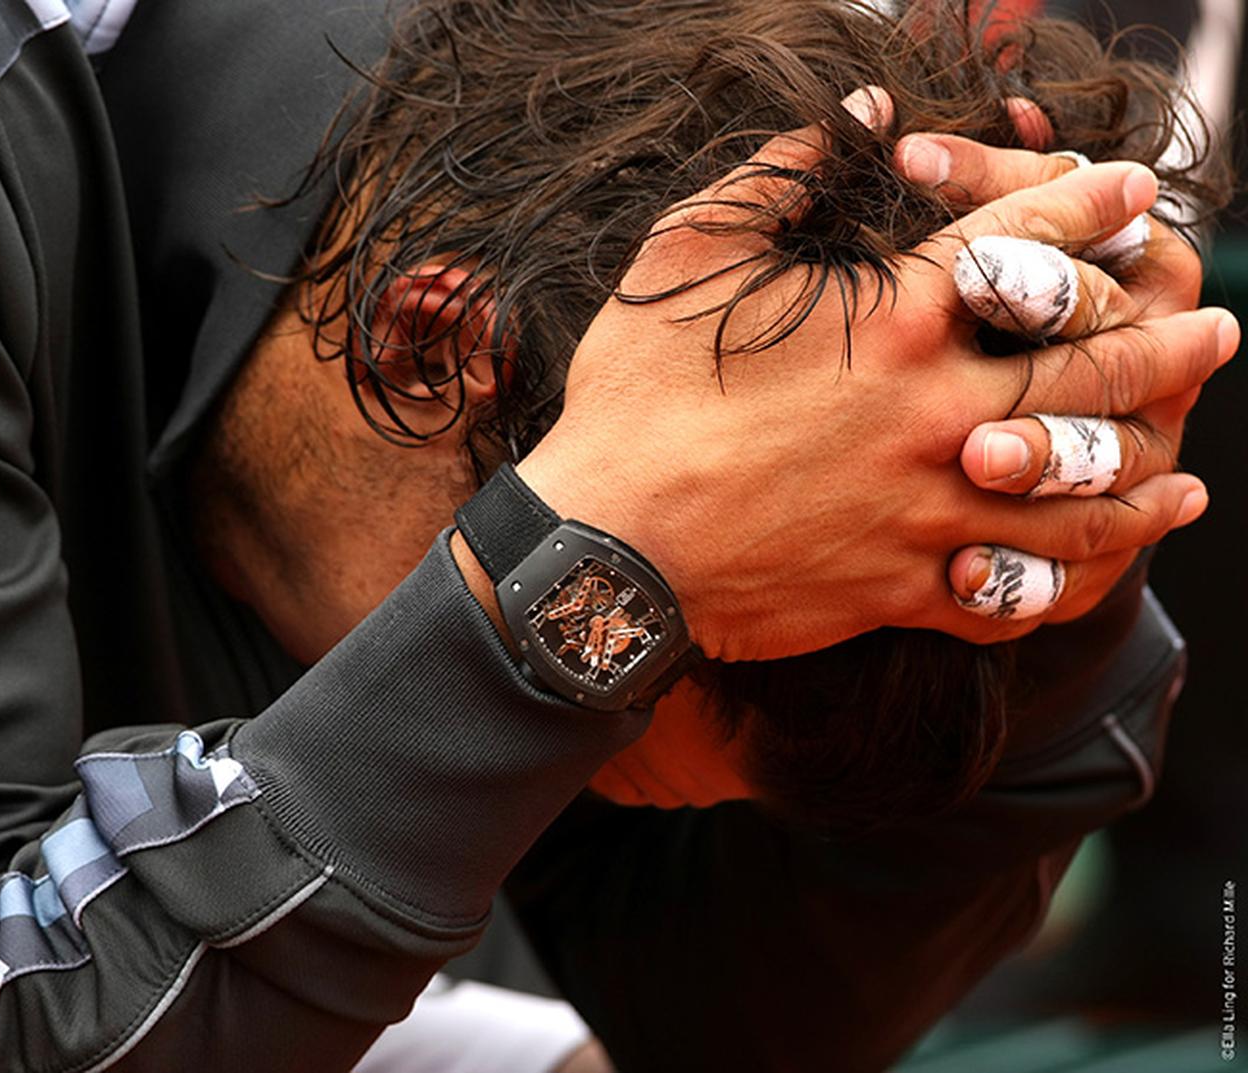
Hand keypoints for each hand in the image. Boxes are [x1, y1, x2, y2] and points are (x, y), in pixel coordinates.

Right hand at [516, 110, 1231, 662]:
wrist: (603, 550)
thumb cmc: (633, 398)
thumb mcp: (686, 258)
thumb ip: (779, 174)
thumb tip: (858, 110)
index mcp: (892, 322)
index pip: (1026, 243)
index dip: (1090, 205)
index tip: (1132, 192)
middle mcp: (933, 414)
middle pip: (1094, 372)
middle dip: (1169, 343)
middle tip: (1218, 328)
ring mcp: (927, 508)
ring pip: (1081, 494)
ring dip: (1150, 470)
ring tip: (1192, 460)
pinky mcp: (903, 585)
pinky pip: (1016, 589)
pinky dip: (1074, 577)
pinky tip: (1105, 561)